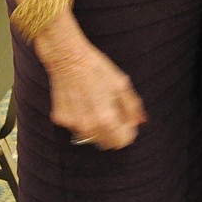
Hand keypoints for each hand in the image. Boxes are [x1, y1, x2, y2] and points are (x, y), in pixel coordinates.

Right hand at [36, 27, 146, 149]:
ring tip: (97, 105)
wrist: (67, 58)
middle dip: (114, 132)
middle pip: (107, 144)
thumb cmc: (96, 68)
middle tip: (114, 112)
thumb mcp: (121, 84)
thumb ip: (133, 107)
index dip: (128, 132)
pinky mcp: (60, 120)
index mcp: (105, 119)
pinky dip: (82, 120)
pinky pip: (76, 128)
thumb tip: (140, 122)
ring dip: (97, 128)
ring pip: (91, 137)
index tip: (127, 121)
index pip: (122, 142)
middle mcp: (88, 127)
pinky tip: (82, 102)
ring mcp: (73, 125)